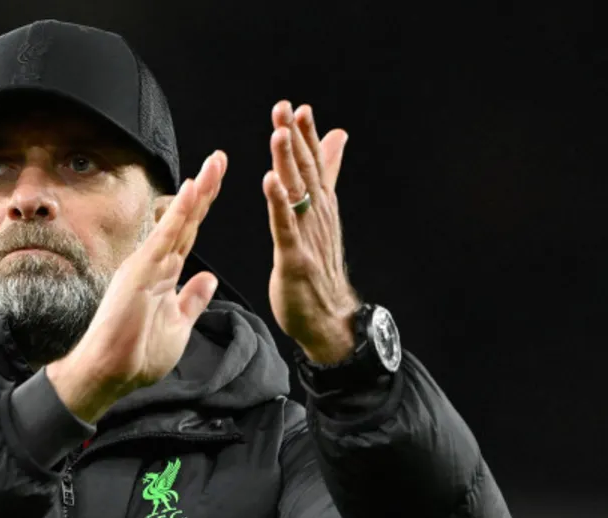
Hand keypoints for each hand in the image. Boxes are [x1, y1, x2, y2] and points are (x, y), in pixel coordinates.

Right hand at [47, 151, 227, 422]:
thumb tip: (208, 278)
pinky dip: (179, 213)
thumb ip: (192, 300)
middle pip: (186, 219)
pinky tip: (193, 191)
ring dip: (197, 192)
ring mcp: (146, 265)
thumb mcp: (178, 326)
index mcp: (163, 274)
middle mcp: (154, 263)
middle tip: (220, 158)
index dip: (204, 207)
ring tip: (214, 164)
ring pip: (178, 221)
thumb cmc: (137, 355)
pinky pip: (165, 237)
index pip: (189, 233)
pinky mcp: (140, 271)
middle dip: (205, 189)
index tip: (217, 181)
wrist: (109, 374)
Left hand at [263, 101, 360, 363]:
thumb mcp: (324, 215)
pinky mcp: (295, 258)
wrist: (330, 318)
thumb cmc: (322, 269)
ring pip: (296, 193)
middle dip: (295, 139)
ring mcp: (308, 236)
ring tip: (279, 134)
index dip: (305, 135)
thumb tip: (337, 136)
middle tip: (284, 109)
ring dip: (288, 162)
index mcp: (321, 206)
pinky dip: (278, 203)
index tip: (296, 108)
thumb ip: (328, 174)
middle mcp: (318, 216)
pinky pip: (285, 226)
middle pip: (306, 171)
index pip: (314, 163)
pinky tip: (270, 182)